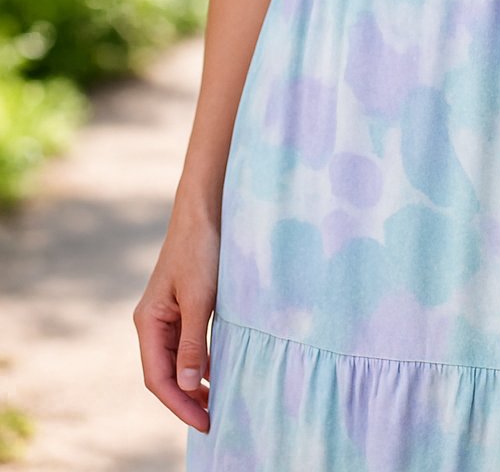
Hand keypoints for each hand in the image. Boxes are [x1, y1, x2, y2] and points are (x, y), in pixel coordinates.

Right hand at [133, 205, 219, 433]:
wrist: (205, 209)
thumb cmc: (200, 249)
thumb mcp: (199, 297)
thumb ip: (193, 341)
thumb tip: (190, 384)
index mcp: (148, 322)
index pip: (158, 377)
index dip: (180, 403)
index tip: (205, 422)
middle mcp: (153, 322)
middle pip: (164, 373)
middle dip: (186, 399)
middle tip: (214, 419)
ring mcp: (168, 314)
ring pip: (176, 360)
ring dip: (194, 383)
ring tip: (217, 402)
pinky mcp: (184, 305)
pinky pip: (188, 344)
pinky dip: (202, 362)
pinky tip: (219, 371)